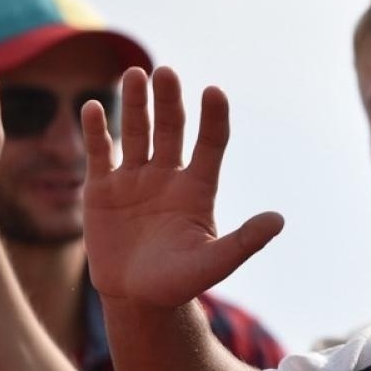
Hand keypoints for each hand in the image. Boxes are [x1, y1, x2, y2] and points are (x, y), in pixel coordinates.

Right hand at [82, 66, 282, 307]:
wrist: (136, 298)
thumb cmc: (179, 282)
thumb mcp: (214, 264)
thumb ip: (243, 242)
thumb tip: (279, 220)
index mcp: (197, 188)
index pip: (211, 143)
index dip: (213, 118)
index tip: (214, 92)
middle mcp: (168, 175)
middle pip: (171, 129)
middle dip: (169, 101)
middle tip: (165, 72)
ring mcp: (135, 179)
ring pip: (137, 133)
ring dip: (135, 104)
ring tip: (134, 74)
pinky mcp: (102, 189)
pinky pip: (100, 153)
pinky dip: (96, 131)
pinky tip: (92, 106)